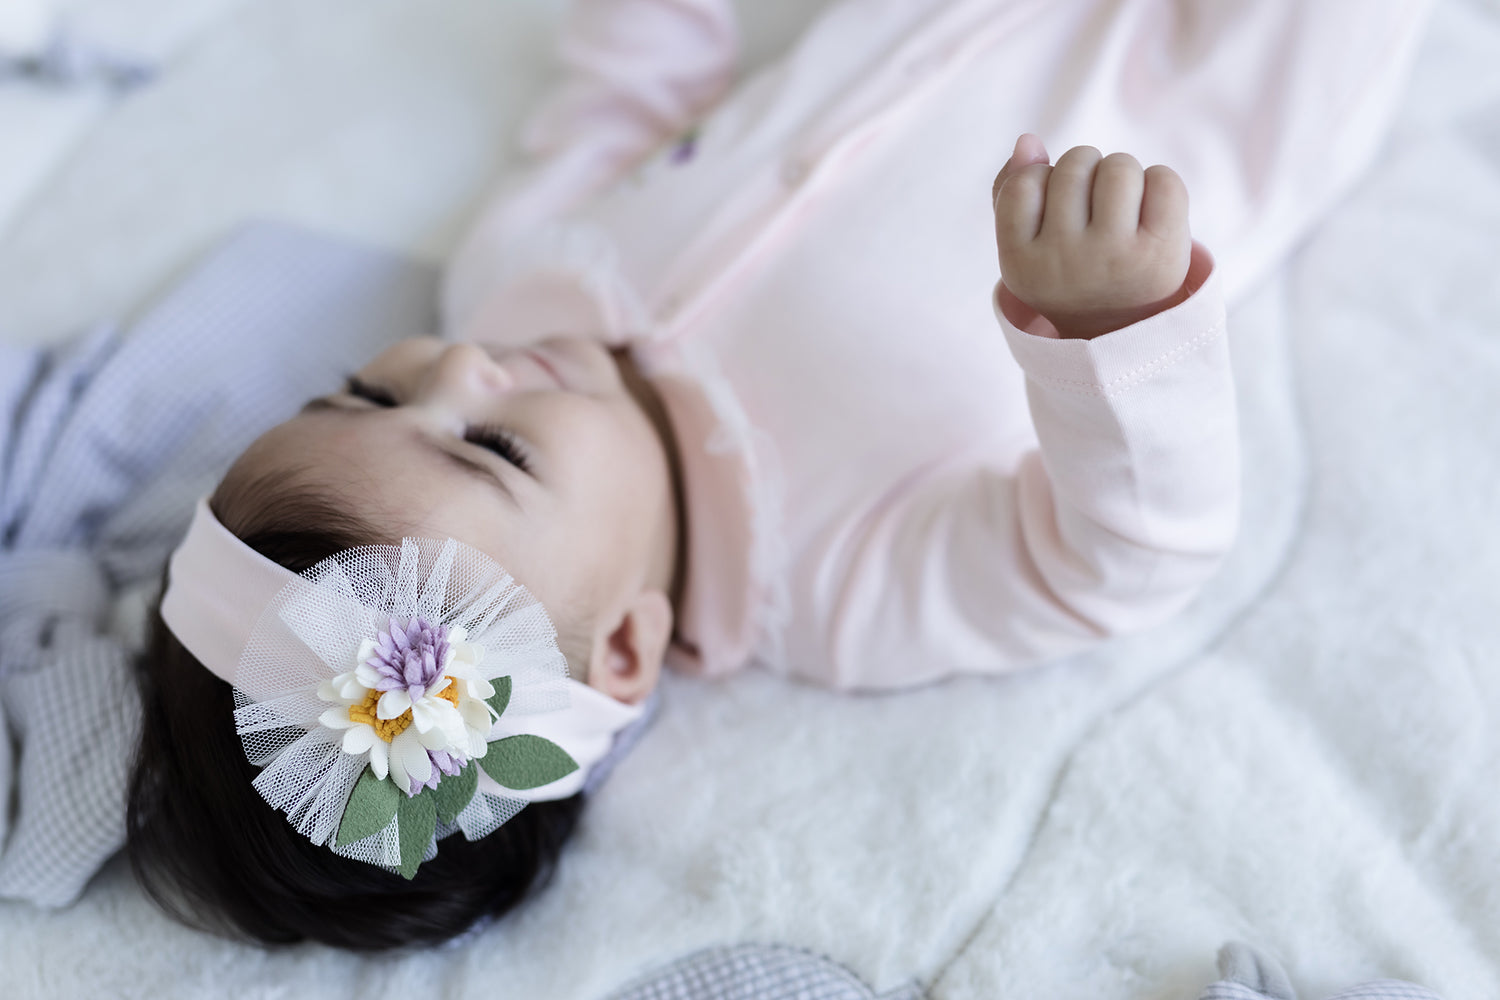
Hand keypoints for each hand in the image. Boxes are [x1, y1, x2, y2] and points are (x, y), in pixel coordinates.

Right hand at [991, 134, 1191, 339]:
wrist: (1121, 327)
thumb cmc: (1070, 269)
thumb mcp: (1026, 242)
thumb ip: (1011, 190)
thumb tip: (1028, 141)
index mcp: (1020, 264)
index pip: (1024, 181)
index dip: (1043, 179)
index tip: (1053, 207)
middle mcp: (1063, 264)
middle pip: (1075, 165)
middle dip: (1087, 172)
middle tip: (1092, 209)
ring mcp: (1113, 259)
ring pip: (1120, 167)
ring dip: (1123, 175)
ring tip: (1121, 206)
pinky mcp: (1160, 254)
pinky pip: (1164, 180)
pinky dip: (1160, 185)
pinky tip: (1151, 212)